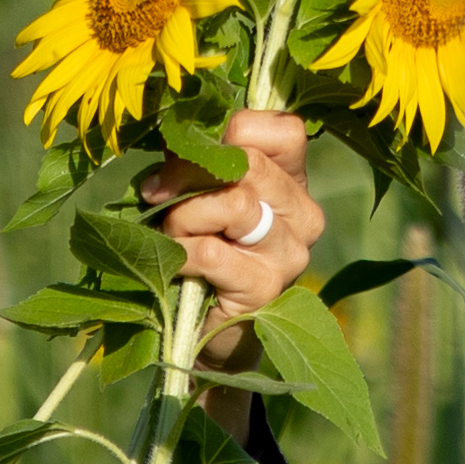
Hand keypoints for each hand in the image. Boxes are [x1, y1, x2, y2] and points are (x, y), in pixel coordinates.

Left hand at [134, 108, 326, 363]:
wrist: (204, 334)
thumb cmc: (197, 253)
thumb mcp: (198, 194)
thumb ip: (197, 163)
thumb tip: (178, 143)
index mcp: (292, 182)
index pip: (284, 129)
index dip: (228, 134)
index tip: (189, 158)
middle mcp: (304, 214)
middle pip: (249, 163)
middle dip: (189, 176)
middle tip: (160, 198)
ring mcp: (291, 253)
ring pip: (235, 203)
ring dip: (184, 216)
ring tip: (173, 237)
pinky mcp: (267, 288)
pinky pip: (212, 251)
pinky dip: (180, 253)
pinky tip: (176, 266)